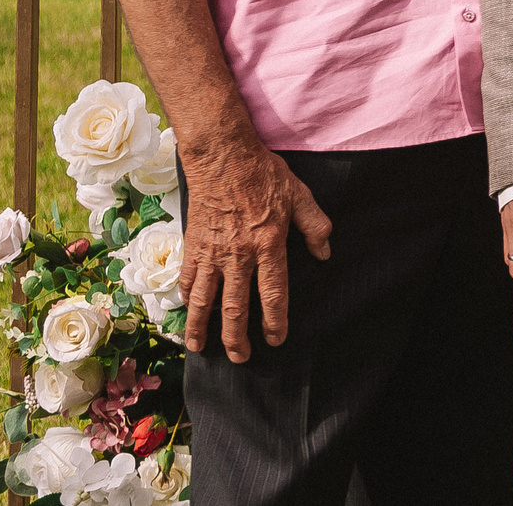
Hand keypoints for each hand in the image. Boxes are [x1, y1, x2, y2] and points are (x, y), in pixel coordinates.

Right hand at [178, 133, 332, 362]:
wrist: (222, 155)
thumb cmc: (263, 173)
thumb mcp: (299, 195)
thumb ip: (315, 225)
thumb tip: (325, 252)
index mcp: (268, 244)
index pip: (272, 293)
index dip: (274, 321)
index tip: (275, 339)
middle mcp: (239, 255)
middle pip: (235, 307)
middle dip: (237, 337)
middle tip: (240, 358)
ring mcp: (212, 251)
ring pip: (205, 300)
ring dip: (202, 327)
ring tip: (201, 348)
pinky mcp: (193, 244)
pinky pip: (187, 278)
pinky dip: (187, 298)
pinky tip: (188, 312)